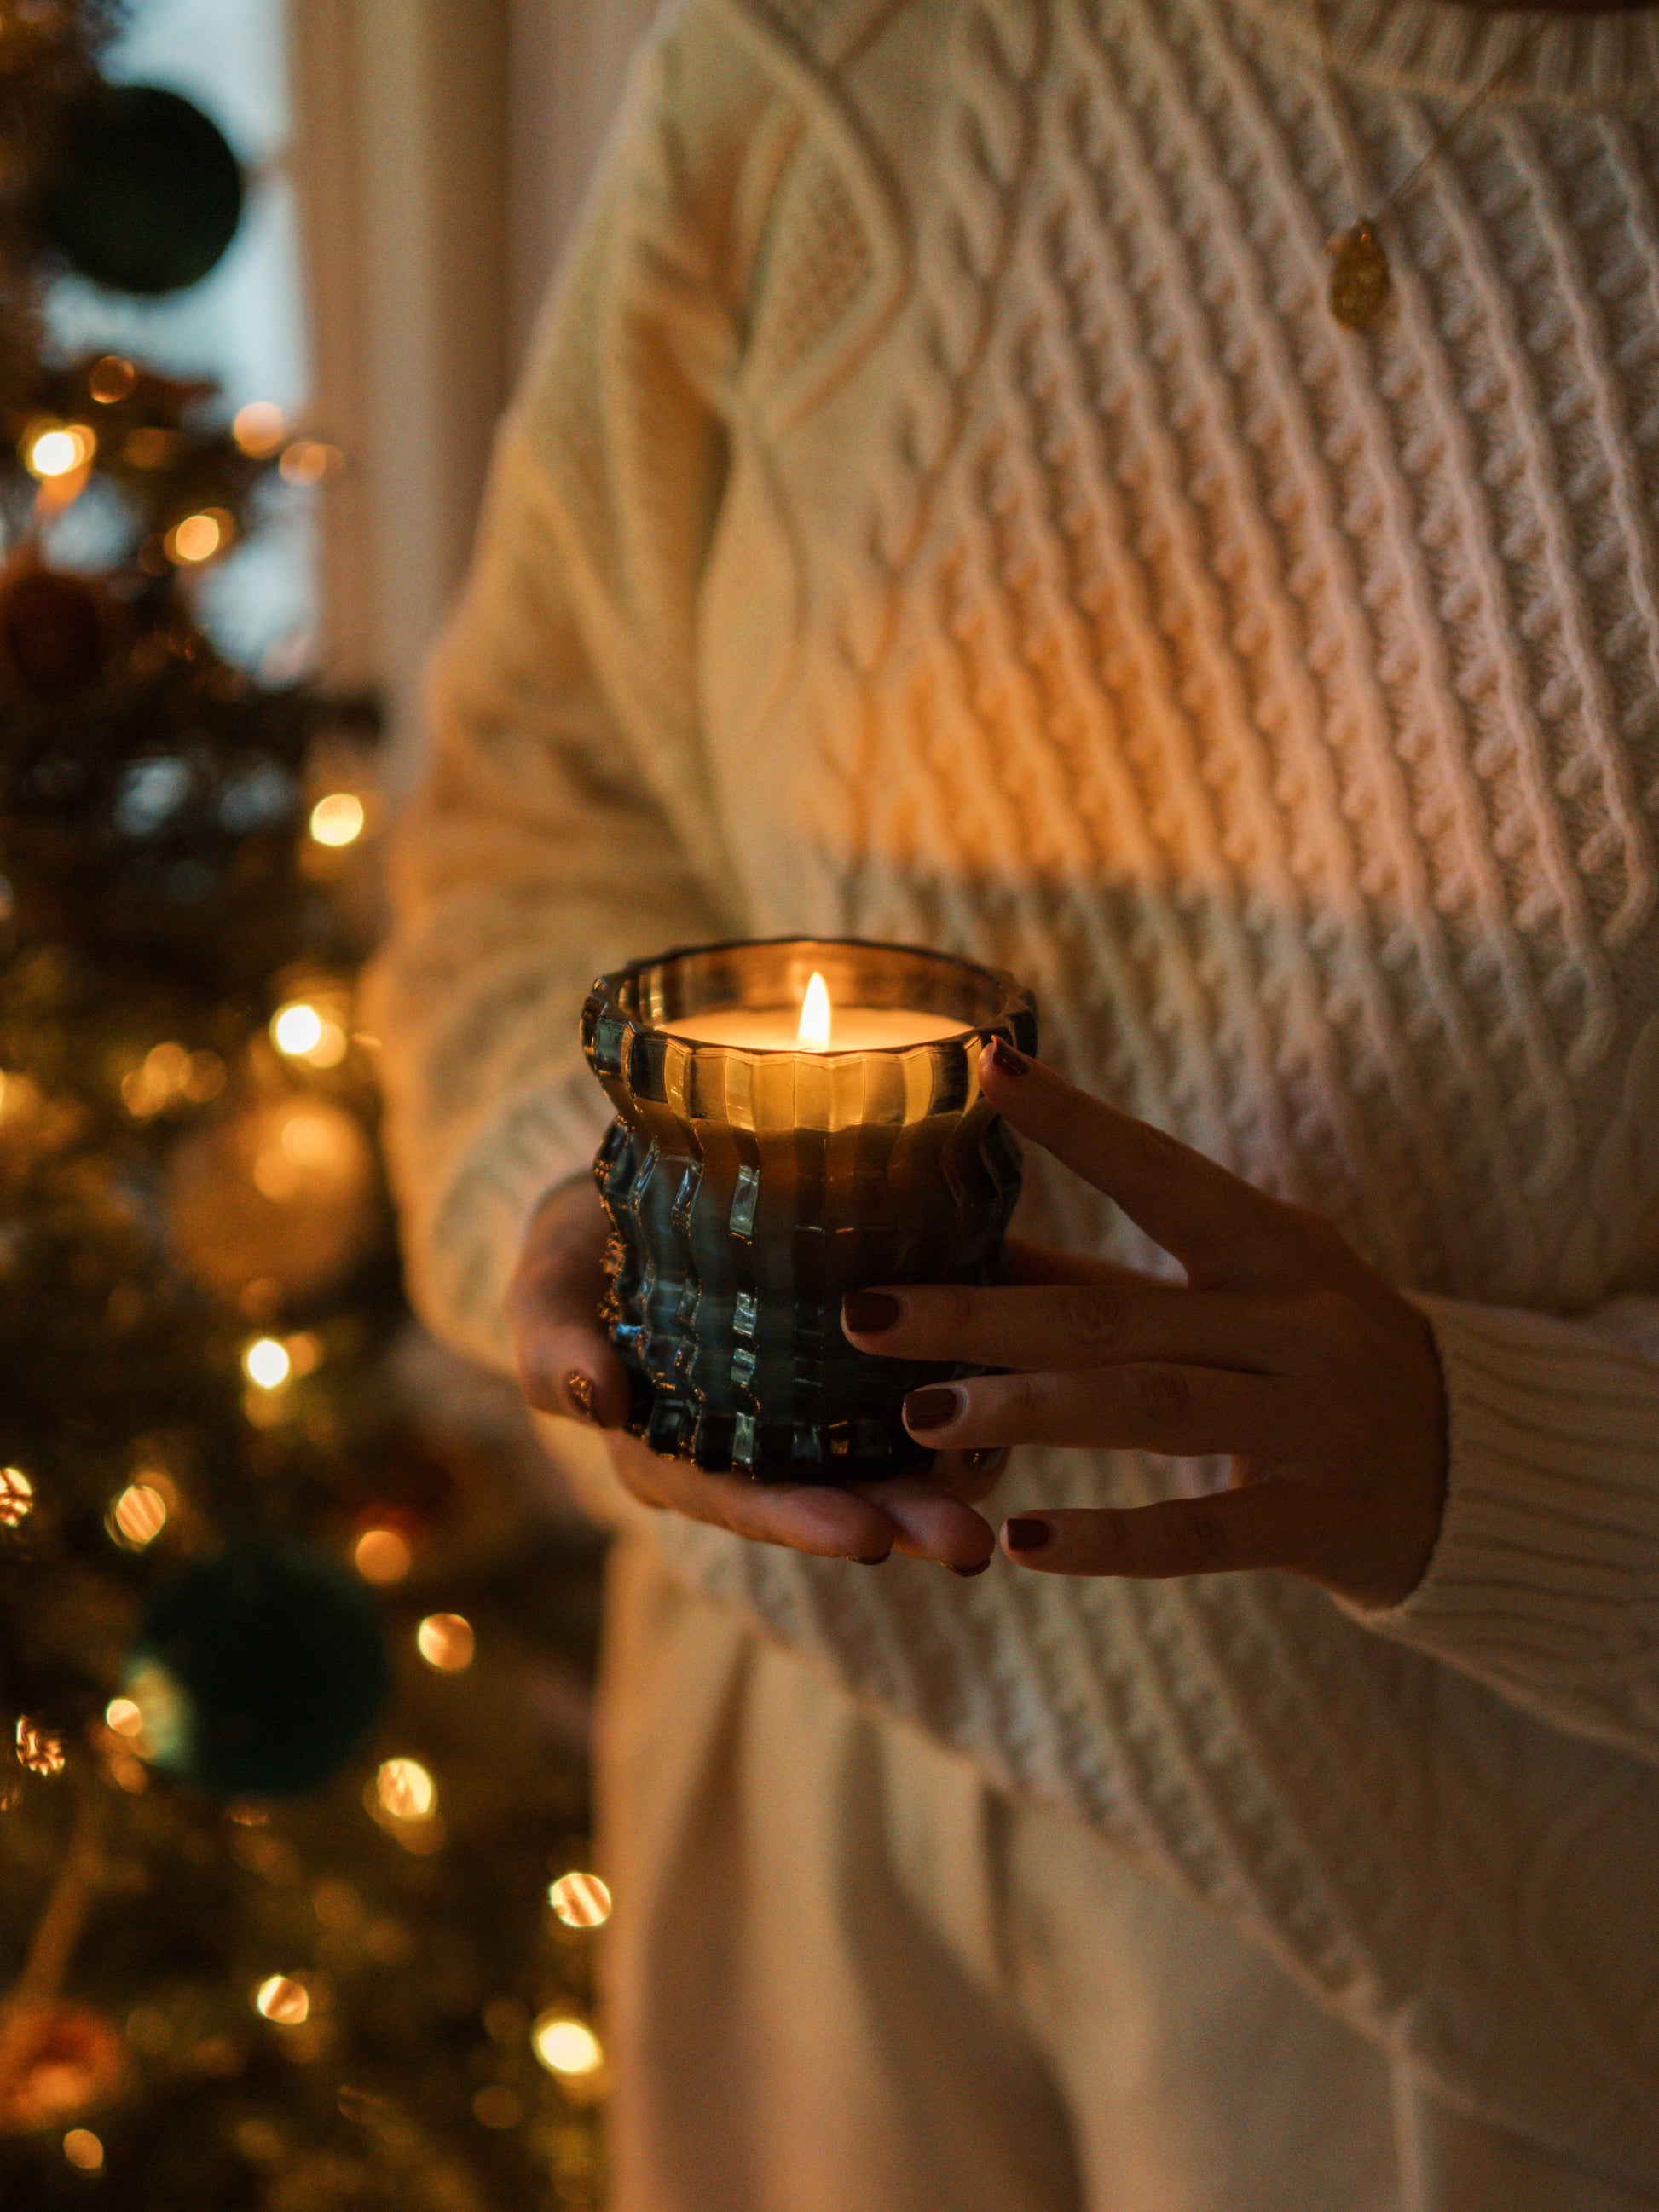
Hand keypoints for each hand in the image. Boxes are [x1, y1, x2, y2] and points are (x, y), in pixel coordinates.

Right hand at [505, 1175, 998, 1571]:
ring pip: (886, 1456)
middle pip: (830, 1497)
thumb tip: (599, 1400)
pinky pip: (919, 1386)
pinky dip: (968, 1400)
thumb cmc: (574, 1255)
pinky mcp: (857, 1355)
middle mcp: (753, 1448)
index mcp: (676, 1454)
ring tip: (1008, 1492)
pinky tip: (1020, 1397)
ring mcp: (810, 1407)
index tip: (859, 1535)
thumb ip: (556, 1349)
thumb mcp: (544, 1293)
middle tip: (967, 1544)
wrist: (629, 1189)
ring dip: (947, 1479)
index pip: (741, 1501)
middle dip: (898, 1522)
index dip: (800, 1522)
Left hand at [840, 1041, 1448, 1609]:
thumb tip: (969, 1240)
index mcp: (1267, 1245)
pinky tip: (1027, 1544)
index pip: (1160, 1171)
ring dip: (1029, 1412)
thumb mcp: (1239, 1289)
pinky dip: (1113, 1537)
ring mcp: (1312, 1419)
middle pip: (1117, 1311)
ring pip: (1151, 1407)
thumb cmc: (1315, 1354)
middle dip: (982, 1313)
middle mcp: (1293, 1320)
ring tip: (922, 1419)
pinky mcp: (1317, 1517)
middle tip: (865, 1313)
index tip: (986, 1072)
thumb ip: (1110, 1277)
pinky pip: (1202, 1529)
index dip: (1076, 1124)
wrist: (1476, 1467)